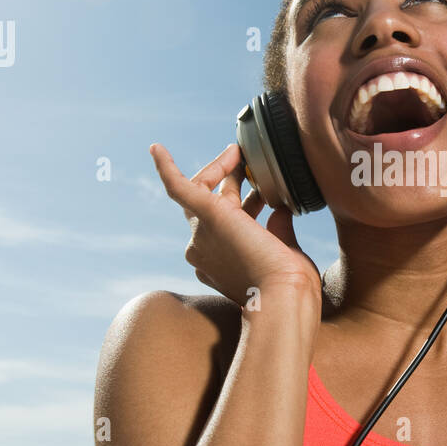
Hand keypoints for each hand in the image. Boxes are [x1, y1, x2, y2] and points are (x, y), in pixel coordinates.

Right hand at [149, 142, 321, 307]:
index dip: (245, 202)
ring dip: (219, 168)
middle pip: (210, 203)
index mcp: (221, 261)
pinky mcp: (206, 215)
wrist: (283, 297)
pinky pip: (177, 187)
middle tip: (246, 160)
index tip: (264, 192)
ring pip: (200, 190)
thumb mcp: (285, 254)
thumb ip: (278, 231)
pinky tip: (157, 148)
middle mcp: (203, 249)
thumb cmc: (289, 287)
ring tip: (237, 151)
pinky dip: (166, 167)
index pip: (227, 222)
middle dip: (229, 180)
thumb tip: (280, 210)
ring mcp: (201, 234)